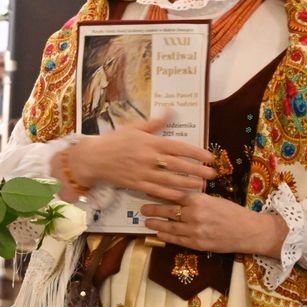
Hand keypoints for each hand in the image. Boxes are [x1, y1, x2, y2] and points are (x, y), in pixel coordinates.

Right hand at [68, 113, 216, 201]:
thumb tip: (172, 111)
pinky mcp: (136, 184)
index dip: (196, 153)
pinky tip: (182, 195)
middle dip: (197, 170)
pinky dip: (170, 194)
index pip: (179, 147)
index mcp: (150, 142)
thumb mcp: (134, 127)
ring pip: (170, 180)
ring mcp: (143, 173)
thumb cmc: (114, 140)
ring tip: (202, 186)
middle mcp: (148, 158)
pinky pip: (157, 191)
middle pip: (178, 165)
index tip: (210, 157)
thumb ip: (155, 123)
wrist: (94, 158)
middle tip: (213, 174)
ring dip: (188, 183)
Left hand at [141, 192, 287, 255]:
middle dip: (153, 210)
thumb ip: (196, 199)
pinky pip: (178, 240)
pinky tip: (159, 233)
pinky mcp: (198, 244)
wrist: (250, 231)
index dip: (159, 193)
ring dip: (156, 224)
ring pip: (170, 227)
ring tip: (146, 221)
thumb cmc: (234, 212)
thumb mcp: (214, 199)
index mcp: (199, 200)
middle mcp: (195, 215)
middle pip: (168, 212)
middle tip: (142, 208)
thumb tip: (177, 195)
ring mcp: (195, 231)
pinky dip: (166, 236)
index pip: (174, 195)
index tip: (148, 190)